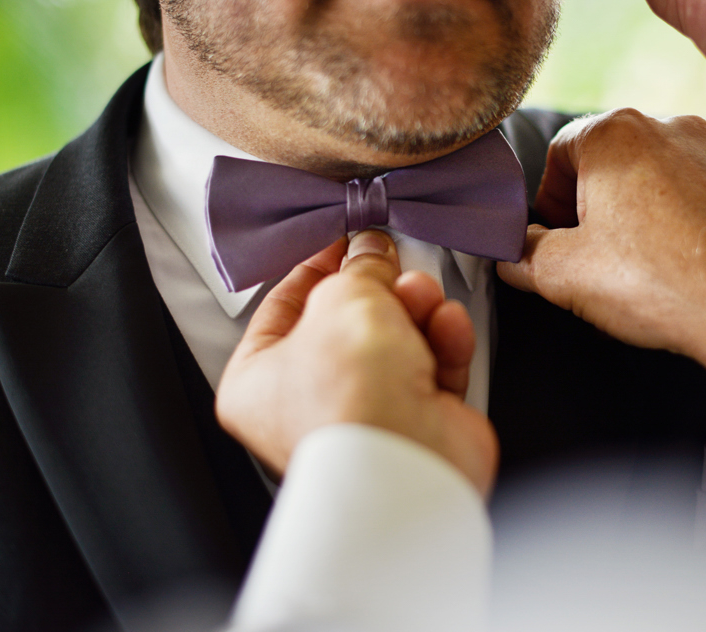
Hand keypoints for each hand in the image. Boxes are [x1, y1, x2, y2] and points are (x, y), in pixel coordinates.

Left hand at [216, 230, 497, 494]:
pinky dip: (443, 344)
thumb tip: (371, 254)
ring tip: (424, 299)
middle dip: (380, 291)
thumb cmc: (351, 402)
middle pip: (347, 324)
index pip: (283, 308)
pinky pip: (430, 369)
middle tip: (391, 267)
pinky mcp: (416, 425)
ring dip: (416, 312)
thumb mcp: (345, 298)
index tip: (345, 240)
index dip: (318, 266)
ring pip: (396, 343)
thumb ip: (359, 268)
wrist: (407, 466)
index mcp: (257, 382)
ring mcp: (365, 418)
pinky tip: (447, 327)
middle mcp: (308, 406)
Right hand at [497, 109, 705, 377]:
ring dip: (640, 206)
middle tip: (593, 251)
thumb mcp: (561, 274)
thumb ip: (523, 254)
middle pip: (610, 157)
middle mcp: (667, 126)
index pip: (559, 151)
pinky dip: (683, 215)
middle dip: (595, 201)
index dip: (549, 197)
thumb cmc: (657, 282)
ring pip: (657, 171)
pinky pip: (699, 189)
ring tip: (640, 260)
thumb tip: (514, 252)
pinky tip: (680, 258)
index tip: (554, 234)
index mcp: (614, 134)